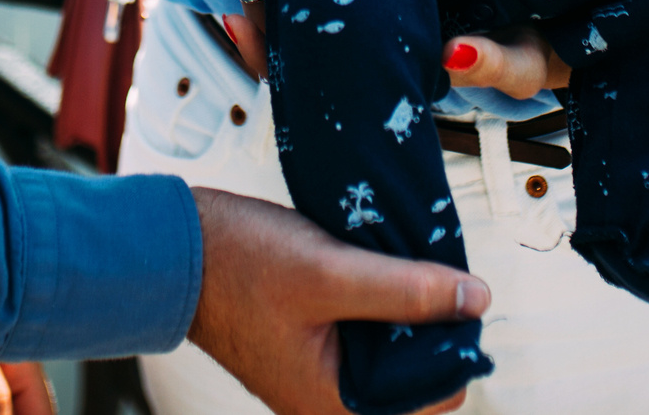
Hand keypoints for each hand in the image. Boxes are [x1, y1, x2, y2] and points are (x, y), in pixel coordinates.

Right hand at [191, 187, 490, 414]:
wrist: (173, 250)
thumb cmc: (236, 264)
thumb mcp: (329, 271)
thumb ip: (405, 290)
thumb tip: (475, 299)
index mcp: (335, 406)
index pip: (437, 397)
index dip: (454, 342)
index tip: (455, 292)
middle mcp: (328, 403)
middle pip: (416, 378)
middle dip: (429, 326)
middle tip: (425, 273)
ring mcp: (317, 377)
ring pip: (391, 354)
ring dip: (404, 312)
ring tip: (397, 267)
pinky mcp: (310, 350)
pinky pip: (365, 338)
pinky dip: (378, 306)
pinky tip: (374, 270)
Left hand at [217, 0, 568, 96]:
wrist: (559, 17)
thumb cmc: (532, 48)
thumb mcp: (521, 63)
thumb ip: (490, 64)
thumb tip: (449, 53)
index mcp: (378, 76)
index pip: (301, 69)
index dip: (262, 44)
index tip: (235, 9)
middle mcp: (357, 43)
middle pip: (279, 16)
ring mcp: (361, 5)